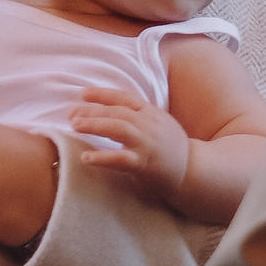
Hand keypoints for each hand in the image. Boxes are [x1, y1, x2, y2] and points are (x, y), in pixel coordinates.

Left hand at [68, 89, 188, 199]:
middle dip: (92, 111)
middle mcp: (149, 125)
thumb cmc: (171, 149)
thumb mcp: (159, 124)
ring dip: (95, 125)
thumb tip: (111, 111)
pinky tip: (86, 157)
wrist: (193, 171)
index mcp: (152, 114)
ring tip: (75, 126)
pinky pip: (120, 159)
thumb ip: (140, 117)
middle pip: (117, 112)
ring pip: (118, 128)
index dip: (103, 94)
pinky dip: (102, 157)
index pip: (125, 98)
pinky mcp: (144, 164)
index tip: (83, 93)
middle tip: (71, 114)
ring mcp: (147, 144)